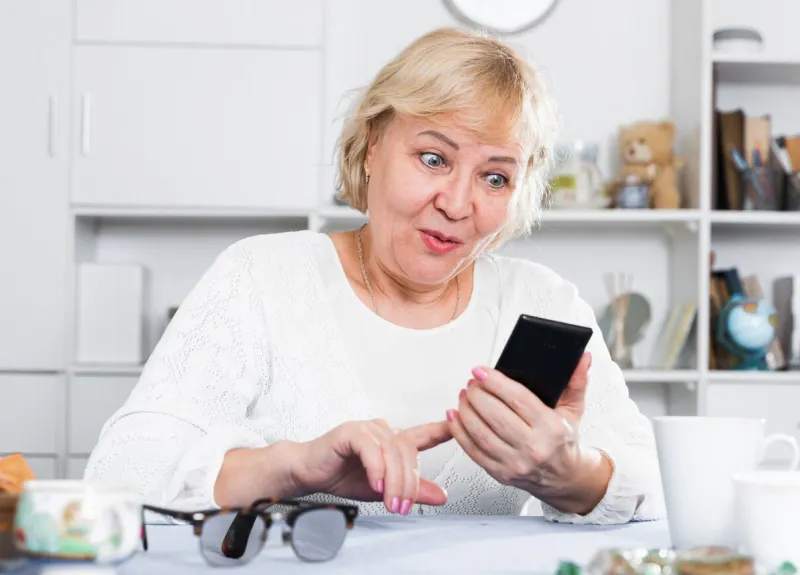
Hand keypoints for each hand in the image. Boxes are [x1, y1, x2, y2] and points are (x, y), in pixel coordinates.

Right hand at [291, 419, 452, 513]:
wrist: (309, 473)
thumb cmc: (342, 476)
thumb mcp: (384, 489)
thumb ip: (412, 490)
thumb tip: (442, 495)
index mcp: (392, 441)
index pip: (423, 434)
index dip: (442, 430)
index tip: (459, 426)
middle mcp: (383, 430)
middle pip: (409, 452)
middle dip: (409, 483)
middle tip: (403, 506)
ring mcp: (367, 429)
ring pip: (392, 452)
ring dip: (394, 481)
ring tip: (390, 501)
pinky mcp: (351, 432)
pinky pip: (371, 449)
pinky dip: (376, 468)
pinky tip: (376, 484)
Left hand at [447, 352, 611, 513]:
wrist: (564, 477)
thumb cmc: (564, 440)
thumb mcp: (574, 409)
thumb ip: (576, 381)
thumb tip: (582, 357)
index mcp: (552, 429)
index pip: (518, 400)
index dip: (495, 382)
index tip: (480, 371)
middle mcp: (534, 448)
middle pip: (495, 415)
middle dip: (477, 394)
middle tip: (471, 383)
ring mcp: (515, 464)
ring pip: (481, 433)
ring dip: (466, 411)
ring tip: (464, 396)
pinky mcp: (500, 474)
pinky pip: (473, 451)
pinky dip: (459, 432)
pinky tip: (455, 416)